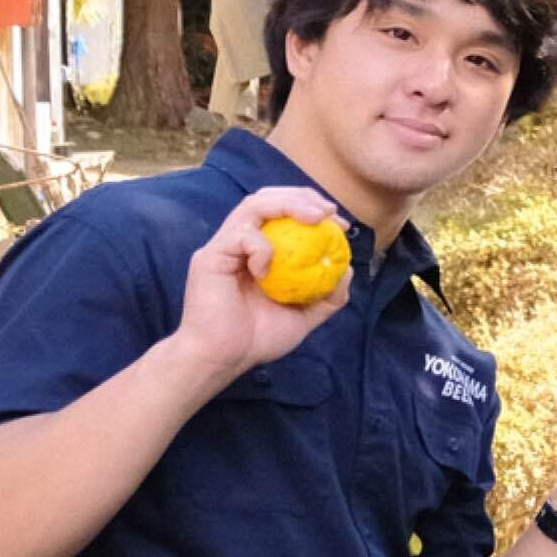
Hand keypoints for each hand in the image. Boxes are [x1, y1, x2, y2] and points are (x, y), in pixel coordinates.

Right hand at [167, 189, 354, 381]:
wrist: (224, 359)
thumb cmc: (259, 338)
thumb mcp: (305, 316)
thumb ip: (327, 295)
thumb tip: (347, 270)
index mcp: (261, 250)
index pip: (283, 212)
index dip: (313, 208)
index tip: (339, 222)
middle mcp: (240, 242)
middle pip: (268, 198)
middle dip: (301, 197)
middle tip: (328, 211)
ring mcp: (224, 247)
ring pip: (253, 205)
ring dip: (287, 205)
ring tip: (314, 218)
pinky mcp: (209, 257)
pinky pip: (240, 236)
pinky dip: (262, 247)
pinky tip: (266, 271)